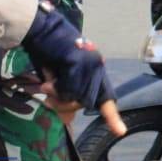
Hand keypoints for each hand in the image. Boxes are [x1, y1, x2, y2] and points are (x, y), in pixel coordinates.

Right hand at [22, 5, 126, 136]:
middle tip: (49, 99)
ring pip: (77, 98)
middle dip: (65, 105)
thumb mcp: (60, 77)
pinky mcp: (79, 61)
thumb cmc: (48, 52)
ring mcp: (90, 63)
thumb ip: (67, 93)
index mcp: (95, 70)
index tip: (120, 132)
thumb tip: (67, 118)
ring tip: (46, 85)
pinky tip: (47, 80)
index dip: (112, 117)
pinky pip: (68, 89)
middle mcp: (97, 66)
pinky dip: (56, 88)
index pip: (105, 97)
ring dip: (58, 96)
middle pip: (86, 102)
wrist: (40, 28)